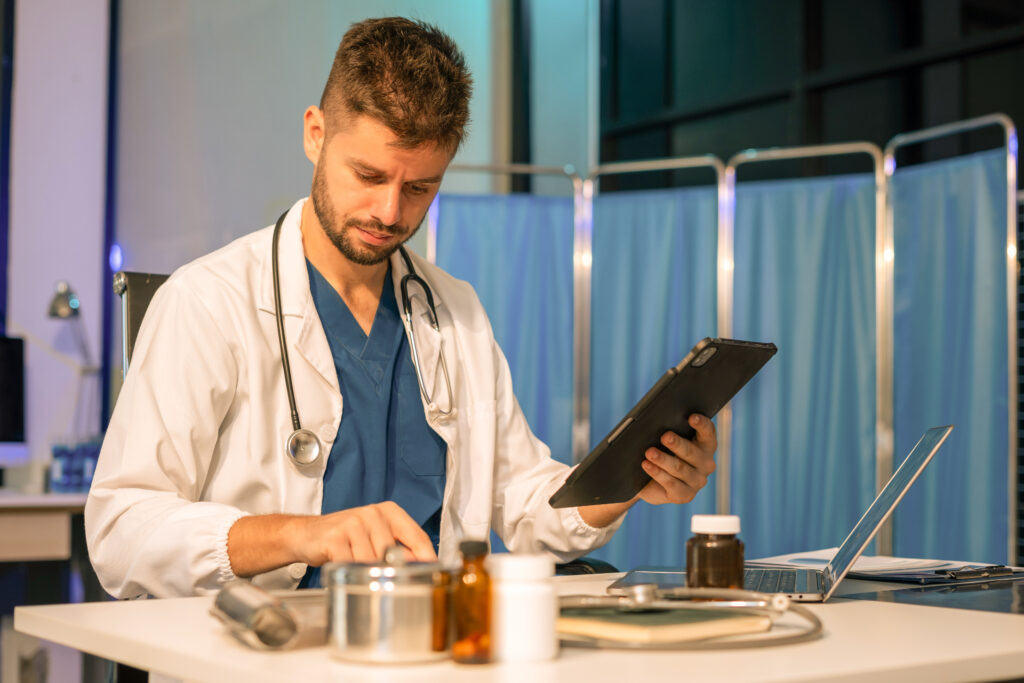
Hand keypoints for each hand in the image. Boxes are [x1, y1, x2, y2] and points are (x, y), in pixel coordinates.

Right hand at [296, 501, 436, 565]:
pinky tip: (341, 564)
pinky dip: (347, 572)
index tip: (432, 576)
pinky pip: (351, 565)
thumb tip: (425, 567)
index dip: (427, 559)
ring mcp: (353, 523)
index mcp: (389, 512)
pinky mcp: (336, 537)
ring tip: (353, 565)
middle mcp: (373, 513)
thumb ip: (400, 548)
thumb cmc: (345, 538)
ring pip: (372, 563)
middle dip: (387, 571)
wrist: (307, 535)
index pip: (418, 538)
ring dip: (364, 573)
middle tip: (375, 575)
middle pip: (394, 556)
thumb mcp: (376, 537)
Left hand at [638, 414, 716, 504]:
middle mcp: (706, 463)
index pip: (708, 432)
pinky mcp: (685, 495)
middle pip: (692, 452)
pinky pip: (671, 483)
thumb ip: (669, 430)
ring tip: (649, 452)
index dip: (701, 424)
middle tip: (665, 436)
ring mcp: (697, 481)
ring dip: (663, 459)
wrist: (649, 481)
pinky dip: (657, 473)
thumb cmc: (661, 452)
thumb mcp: (666, 440)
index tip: (691, 417)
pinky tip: (646, 465)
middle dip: (677, 443)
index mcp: (705, 445)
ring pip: (679, 468)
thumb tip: (656, 422)